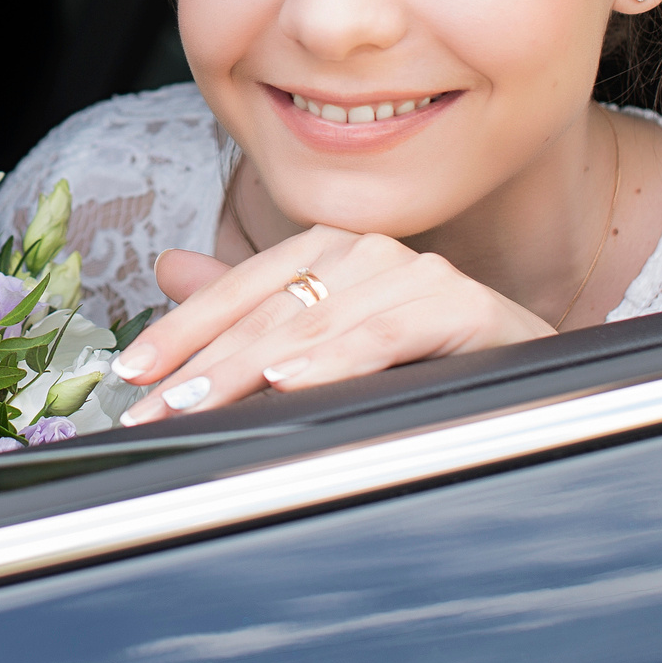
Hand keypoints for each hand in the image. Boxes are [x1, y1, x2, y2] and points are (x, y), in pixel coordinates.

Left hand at [112, 227, 555, 424]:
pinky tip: (292, 384)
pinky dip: (337, 358)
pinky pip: (386, 333)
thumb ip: (250, 307)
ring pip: (316, 322)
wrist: (532, 389)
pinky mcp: (464, 308)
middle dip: (201, 365)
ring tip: (198, 404)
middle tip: (151, 411)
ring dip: (251, 367)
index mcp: (332, 251)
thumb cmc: (419, 366)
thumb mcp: (324, 339)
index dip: (180, 332)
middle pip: (268, 310)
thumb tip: (167, 268)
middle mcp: (371, 251)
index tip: (128, 378)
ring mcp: (419, 275)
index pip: (239, 289)